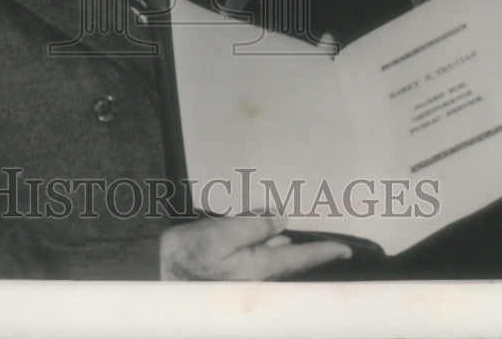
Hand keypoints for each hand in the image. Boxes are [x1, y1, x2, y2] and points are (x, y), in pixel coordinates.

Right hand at [160, 214, 351, 279]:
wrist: (155, 278)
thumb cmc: (189, 256)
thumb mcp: (222, 232)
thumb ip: (254, 225)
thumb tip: (282, 220)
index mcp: (260, 270)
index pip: (299, 260)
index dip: (322, 252)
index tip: (345, 250)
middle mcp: (256, 280)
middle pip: (283, 256)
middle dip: (285, 240)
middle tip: (280, 222)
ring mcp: (244, 282)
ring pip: (267, 256)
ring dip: (267, 240)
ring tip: (256, 224)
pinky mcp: (230, 280)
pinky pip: (252, 259)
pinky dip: (253, 244)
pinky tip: (241, 232)